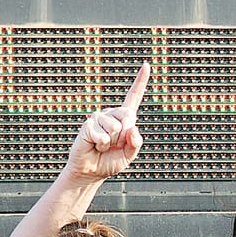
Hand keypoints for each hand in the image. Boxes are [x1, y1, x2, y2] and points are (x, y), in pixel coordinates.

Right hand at [66, 64, 149, 180]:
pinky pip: (101, 134)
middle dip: (124, 134)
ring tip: (103, 145)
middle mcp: (113, 115)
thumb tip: (132, 128)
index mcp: (125, 120)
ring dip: (111, 142)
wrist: (91, 171)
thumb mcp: (129, 154)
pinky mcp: (89, 124)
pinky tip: (95, 145)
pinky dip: (100, 144)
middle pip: (128, 116)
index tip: (146, 65)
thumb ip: (136, 142)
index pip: (134, 98)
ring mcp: (100, 118)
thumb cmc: (110, 162)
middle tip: (114, 144)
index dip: (140, 82)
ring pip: (115, 127)